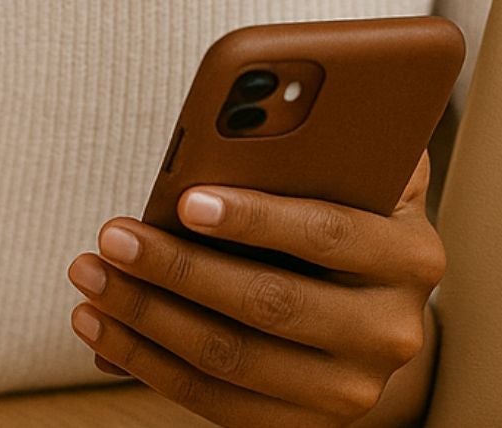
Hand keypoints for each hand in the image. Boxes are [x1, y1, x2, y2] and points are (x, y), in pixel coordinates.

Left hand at [67, 153, 441, 426]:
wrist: (377, 298)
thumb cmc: (351, 203)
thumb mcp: (362, 164)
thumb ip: (334, 133)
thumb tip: (257, 106)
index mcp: (409, 254)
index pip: (325, 232)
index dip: (254, 218)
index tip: (185, 200)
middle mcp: (391, 331)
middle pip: (268, 302)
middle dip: (178, 269)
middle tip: (112, 237)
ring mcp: (351, 390)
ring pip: (232, 359)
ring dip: (148, 318)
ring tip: (92, 278)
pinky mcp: (306, 427)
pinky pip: (217, 404)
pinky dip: (151, 365)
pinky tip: (105, 329)